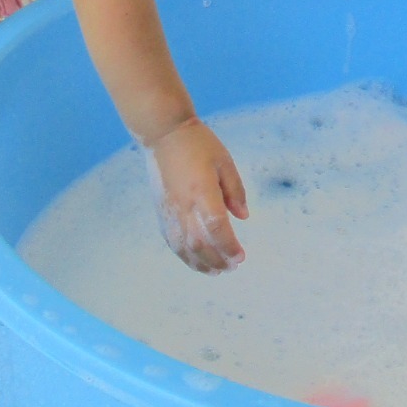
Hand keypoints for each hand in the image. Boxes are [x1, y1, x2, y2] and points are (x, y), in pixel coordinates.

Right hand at [146, 118, 249, 272]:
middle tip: (233, 267)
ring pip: (184, 247)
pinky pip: (172, 241)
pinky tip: (196, 261)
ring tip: (217, 271)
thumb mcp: (224, 162)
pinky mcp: (162, 212)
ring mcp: (170, 211)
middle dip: (218, 259)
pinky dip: (184, 255)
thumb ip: (235, 191)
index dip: (229, 246)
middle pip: (200, 243)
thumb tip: (244, 217)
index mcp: (202, 191)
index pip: (216, 227)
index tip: (241, 256)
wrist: (163, 134)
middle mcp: (184, 205)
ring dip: (201, 263)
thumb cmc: (198, 144)